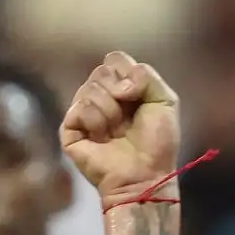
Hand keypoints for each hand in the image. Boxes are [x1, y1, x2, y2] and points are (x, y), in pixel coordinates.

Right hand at [60, 52, 181, 209]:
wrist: (145, 175)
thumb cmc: (157, 143)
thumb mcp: (165, 101)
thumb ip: (147, 76)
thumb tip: (118, 84)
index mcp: (122, 87)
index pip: (114, 59)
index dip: (127, 73)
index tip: (138, 95)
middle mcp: (100, 96)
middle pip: (101, 70)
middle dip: (120, 92)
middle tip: (128, 117)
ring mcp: (83, 112)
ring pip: (90, 88)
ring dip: (111, 111)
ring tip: (116, 131)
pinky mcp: (70, 129)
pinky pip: (78, 108)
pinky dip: (96, 122)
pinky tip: (102, 138)